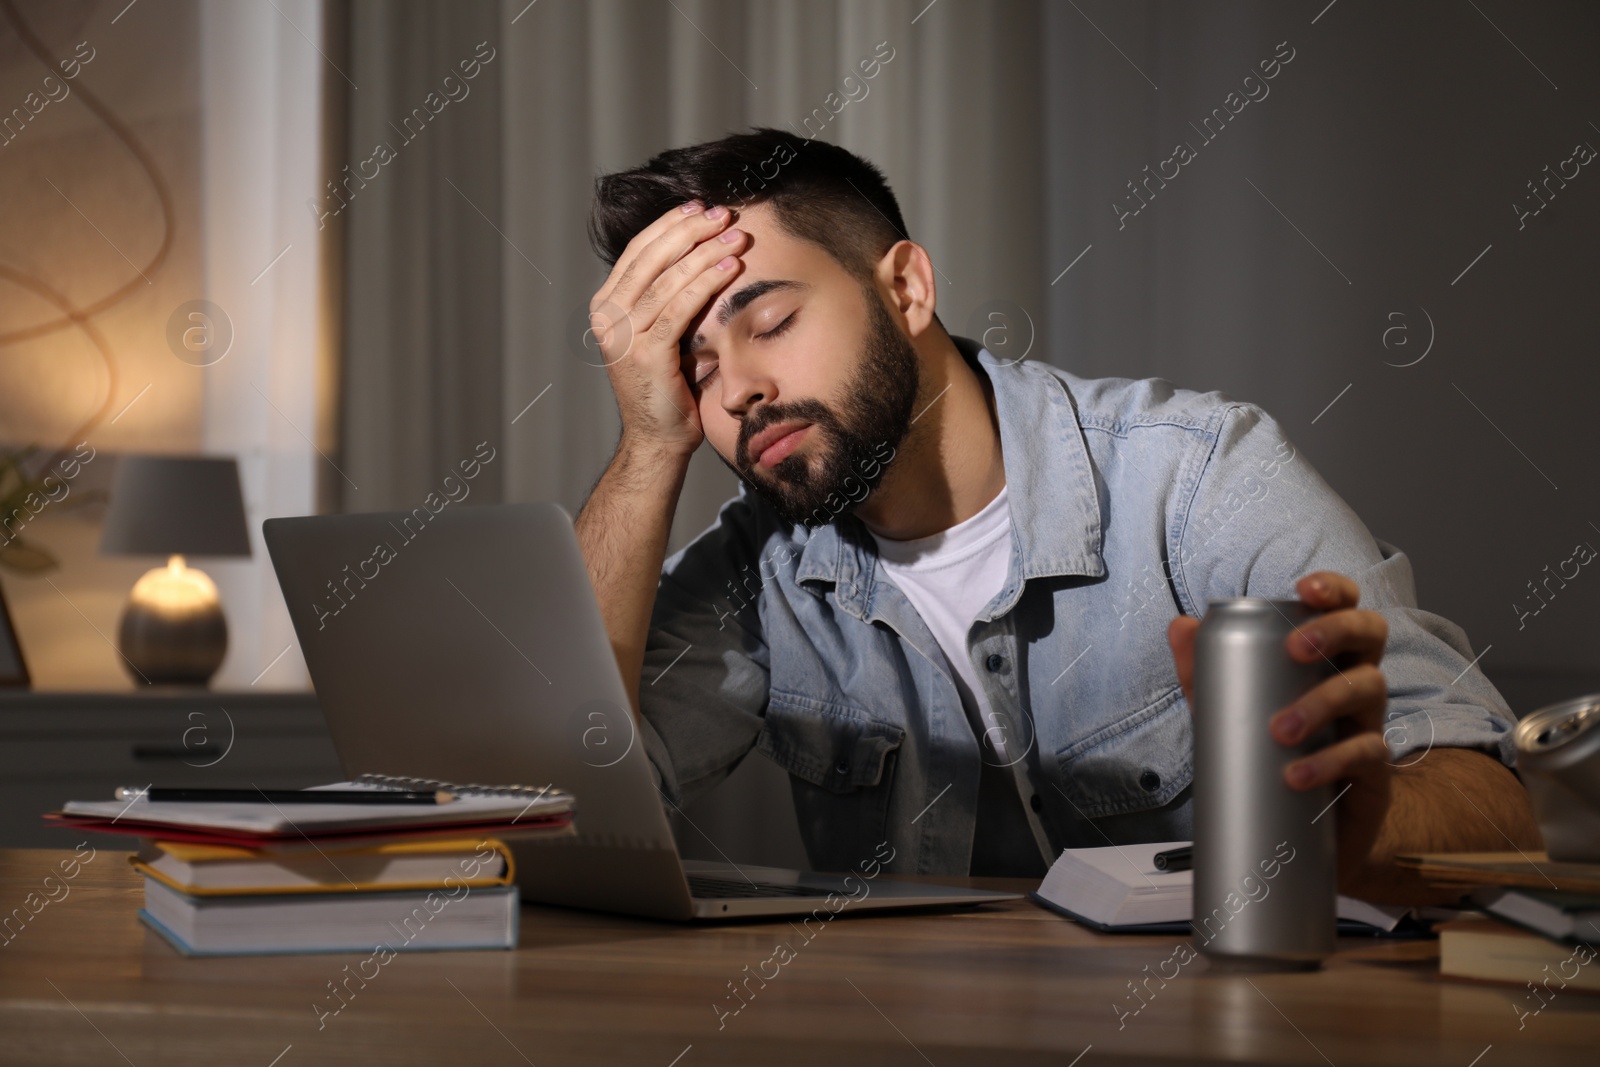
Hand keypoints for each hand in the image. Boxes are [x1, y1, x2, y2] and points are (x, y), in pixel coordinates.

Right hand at [587, 201, 748, 459]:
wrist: (659, 437)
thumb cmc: (668, 385)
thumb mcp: (661, 331)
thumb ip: (665, 296)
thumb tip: (699, 248)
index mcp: (607, 305)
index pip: (639, 250)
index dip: (671, 224)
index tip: (702, 206)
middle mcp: (608, 316)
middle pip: (651, 257)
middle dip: (691, 230)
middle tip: (724, 213)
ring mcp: (623, 336)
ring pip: (667, 279)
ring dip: (705, 253)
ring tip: (737, 237)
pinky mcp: (645, 354)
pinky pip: (679, 309)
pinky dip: (706, 284)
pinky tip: (731, 268)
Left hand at [1166, 572, 1392, 892]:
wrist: (1302, 837)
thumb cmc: (1273, 756)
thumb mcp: (1231, 711)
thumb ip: (1205, 672)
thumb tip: (1181, 626)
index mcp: (1327, 659)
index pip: (1344, 609)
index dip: (1334, 590)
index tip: (1304, 590)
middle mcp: (1355, 683)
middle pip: (1369, 634)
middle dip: (1334, 631)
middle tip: (1295, 649)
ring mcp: (1370, 724)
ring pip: (1368, 689)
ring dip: (1322, 702)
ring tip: (1281, 729)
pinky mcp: (1375, 773)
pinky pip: (1368, 754)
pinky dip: (1331, 761)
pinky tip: (1298, 775)